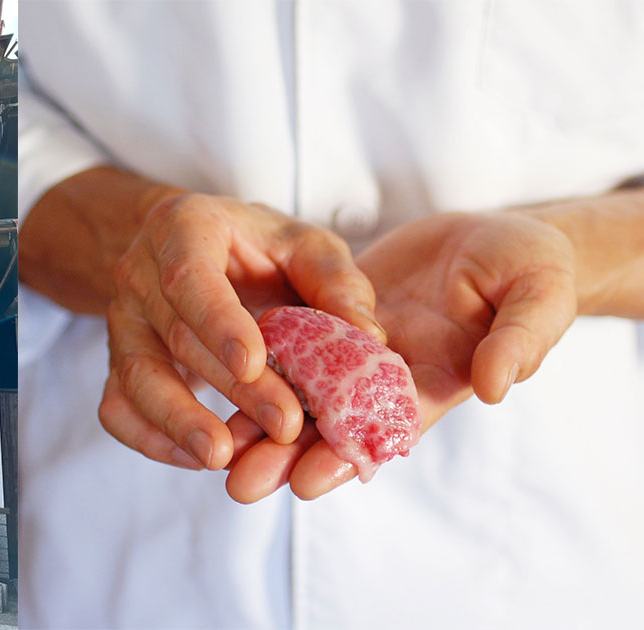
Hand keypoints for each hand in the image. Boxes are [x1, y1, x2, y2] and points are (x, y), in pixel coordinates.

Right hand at [99, 193, 384, 469]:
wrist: (191, 250)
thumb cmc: (254, 247)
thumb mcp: (303, 243)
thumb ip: (336, 282)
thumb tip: (369, 338)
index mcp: (183, 229)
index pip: (189, 276)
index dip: (218, 321)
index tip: (253, 362)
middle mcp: (140, 274)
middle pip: (179, 336)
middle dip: (233, 388)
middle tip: (285, 426)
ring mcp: (123, 322)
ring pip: (137, 377)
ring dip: (179, 422)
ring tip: (222, 457)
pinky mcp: (117, 363)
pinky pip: (117, 407)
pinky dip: (149, 439)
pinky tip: (197, 459)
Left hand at [225, 211, 577, 500]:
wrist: (497, 238)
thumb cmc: (530, 266)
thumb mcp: (539, 294)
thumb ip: (520, 340)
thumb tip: (494, 385)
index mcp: (438, 382)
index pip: (388, 430)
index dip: (350, 456)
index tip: (308, 482)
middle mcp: (390, 377)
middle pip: (332, 426)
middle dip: (288, 456)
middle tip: (239, 483)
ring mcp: (359, 352)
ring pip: (304, 394)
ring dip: (263, 424)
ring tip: (217, 452)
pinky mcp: (336, 322)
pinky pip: (295, 346)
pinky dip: (262, 367)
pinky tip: (219, 382)